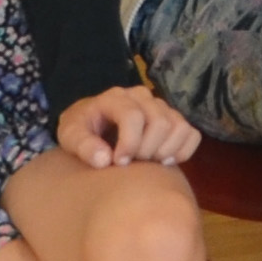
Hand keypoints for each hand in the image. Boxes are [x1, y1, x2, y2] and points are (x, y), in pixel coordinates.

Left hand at [56, 83, 197, 169]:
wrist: (92, 124)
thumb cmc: (82, 130)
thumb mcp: (70, 136)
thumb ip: (82, 146)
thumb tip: (105, 160)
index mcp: (116, 98)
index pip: (134, 116)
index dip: (129, 143)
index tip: (119, 162)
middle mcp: (142, 96)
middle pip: (160, 122)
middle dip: (146, 150)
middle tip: (132, 164)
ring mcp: (161, 106)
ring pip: (179, 127)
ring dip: (165, 151)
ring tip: (146, 163)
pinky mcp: (174, 119)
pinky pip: (191, 134)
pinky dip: (183, 151)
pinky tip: (165, 162)